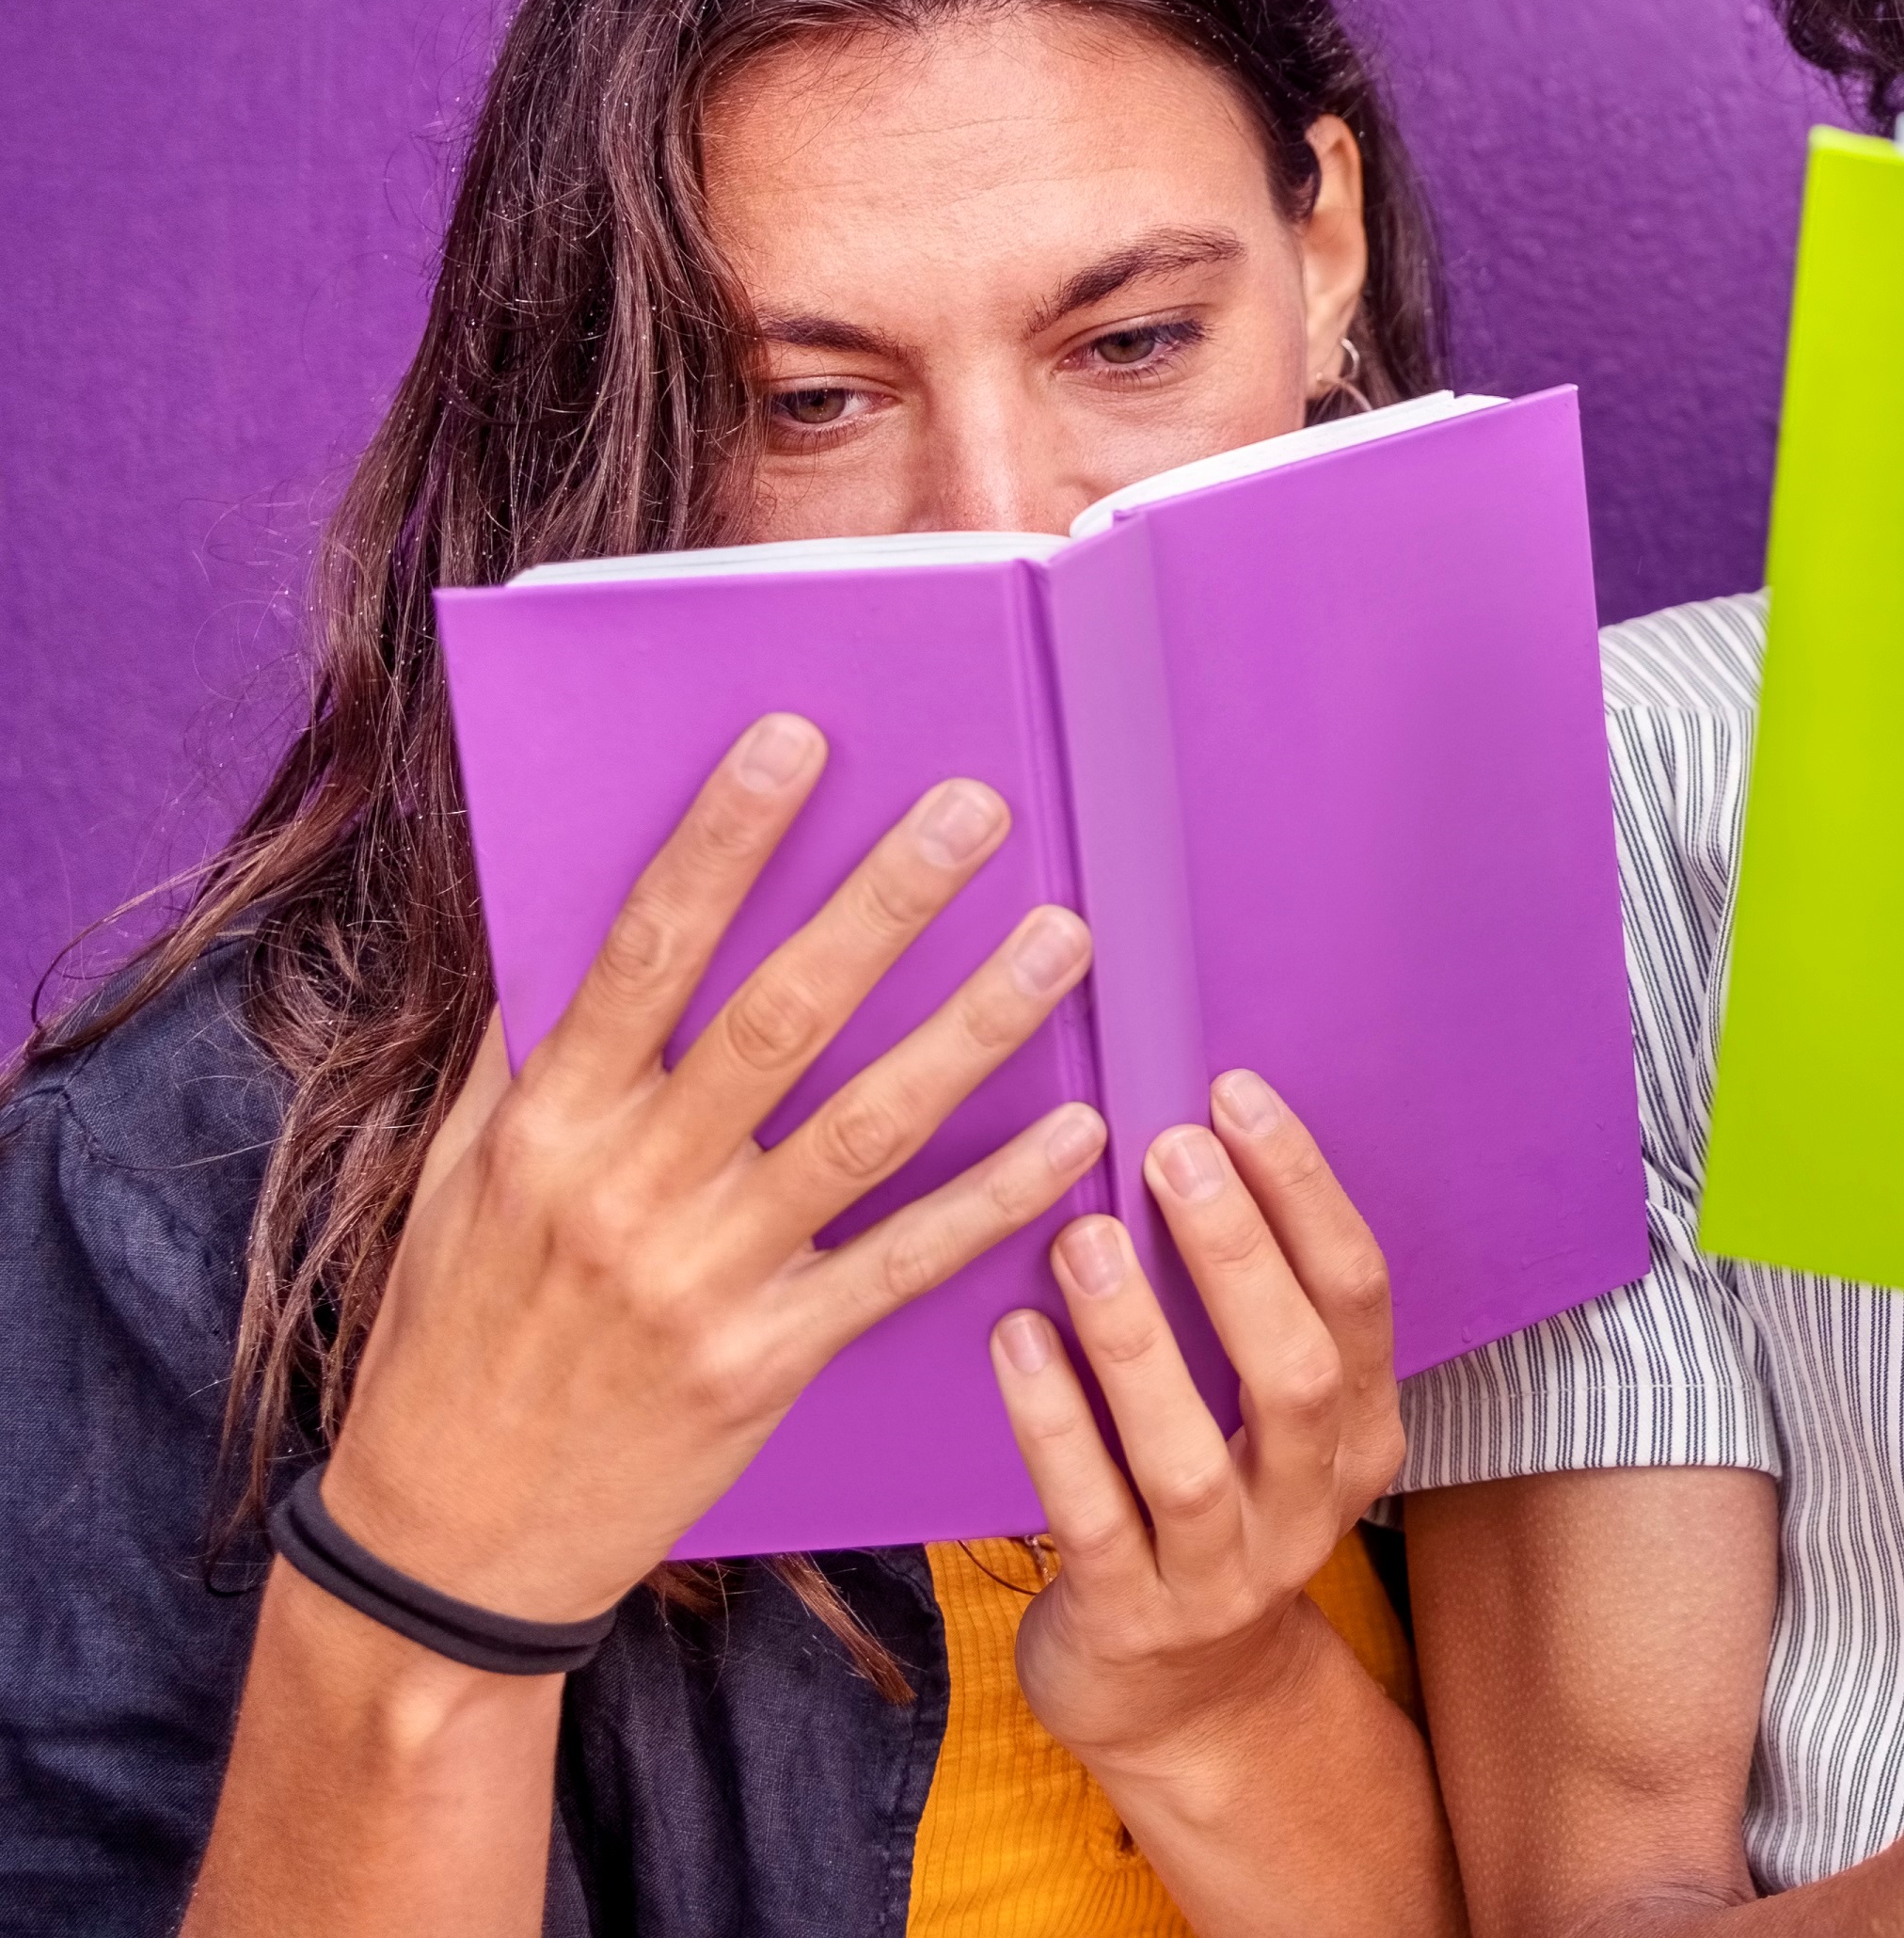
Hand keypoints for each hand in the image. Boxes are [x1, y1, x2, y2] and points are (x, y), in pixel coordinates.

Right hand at [327, 714, 1100, 1618]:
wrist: (448, 1541)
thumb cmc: (454, 1336)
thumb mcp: (454, 1183)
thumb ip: (522, 1056)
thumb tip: (567, 922)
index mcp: (545, 1127)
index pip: (644, 952)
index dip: (722, 839)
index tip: (796, 738)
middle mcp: (629, 1191)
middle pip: (779, 1018)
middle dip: (883, 904)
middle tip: (978, 807)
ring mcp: (707, 1279)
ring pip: (867, 1127)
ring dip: (975, 1026)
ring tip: (1063, 937)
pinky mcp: (770, 1362)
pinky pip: (905, 1261)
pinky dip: (997, 1195)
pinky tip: (1079, 1129)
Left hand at [996, 1069, 1408, 1771]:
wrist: (1179, 1698)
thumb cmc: (1210, 1504)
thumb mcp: (1264, 1418)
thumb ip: (1246, 1308)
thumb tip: (1186, 1135)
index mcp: (1363, 1431)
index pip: (1361, 1294)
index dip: (1305, 1191)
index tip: (1237, 1095)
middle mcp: (1312, 1503)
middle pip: (1299, 1370)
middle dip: (1238, 1252)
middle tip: (1169, 1148)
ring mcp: (1225, 1575)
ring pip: (1191, 1455)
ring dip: (1137, 1339)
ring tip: (1082, 1236)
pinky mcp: (1132, 1621)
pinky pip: (1090, 1518)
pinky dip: (1054, 1425)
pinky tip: (1017, 1341)